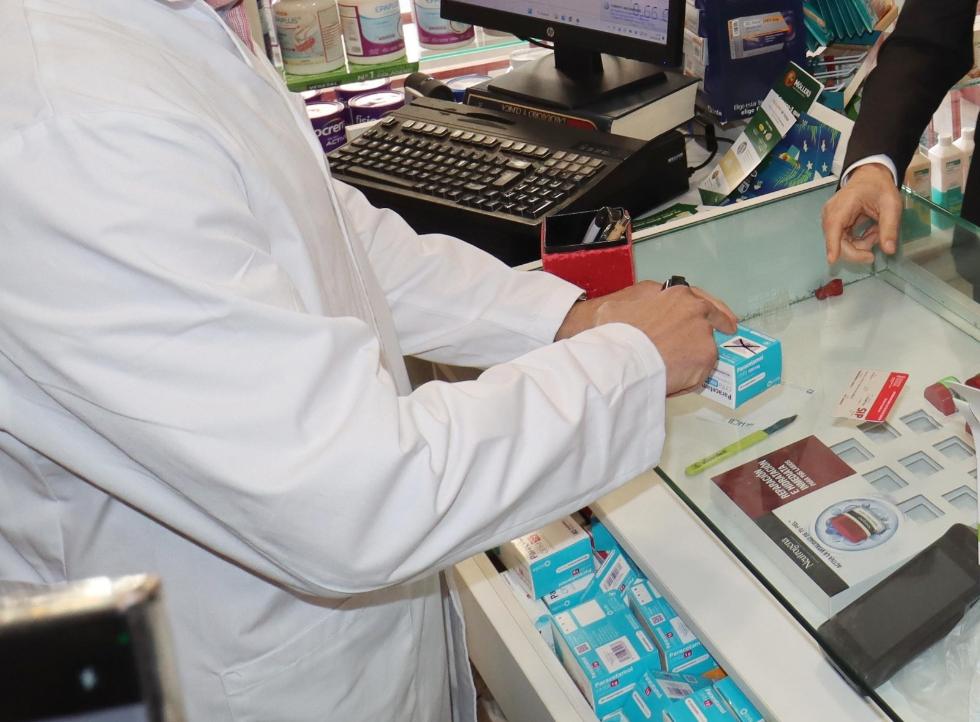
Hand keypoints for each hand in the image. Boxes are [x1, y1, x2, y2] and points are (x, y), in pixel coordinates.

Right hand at [556, 281, 737, 394]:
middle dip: (713, 331)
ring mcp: (705, 335)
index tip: (716, 320)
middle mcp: (697, 310)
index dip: (708, 312)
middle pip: (712, 322)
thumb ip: (632, 308)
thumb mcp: (615, 309)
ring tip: (677, 370)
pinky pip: (702, 371)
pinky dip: (691, 378)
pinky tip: (674, 381)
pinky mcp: (707, 358)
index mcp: (678, 295)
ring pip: (706, 348)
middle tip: (709, 343)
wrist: (624, 359)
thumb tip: (631, 314)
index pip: (702, 301)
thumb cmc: (617, 334)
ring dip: (695, 358)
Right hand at [822, 164, 901, 263]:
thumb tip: (889, 251)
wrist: (871, 176)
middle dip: (858, 249)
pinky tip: (870, 232)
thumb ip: (890, 228)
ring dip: (860, 244)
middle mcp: (830, 214)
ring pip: (840, 244)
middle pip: (836, 241)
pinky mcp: (834, 224)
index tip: (832, 262)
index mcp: (842, 205)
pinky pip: (843, 240)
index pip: (834, 228)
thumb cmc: (880, 187)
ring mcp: (830, 220)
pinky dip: (858, 241)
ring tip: (876, 232)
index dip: (833, 246)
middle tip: (878, 243)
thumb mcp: (891, 205)